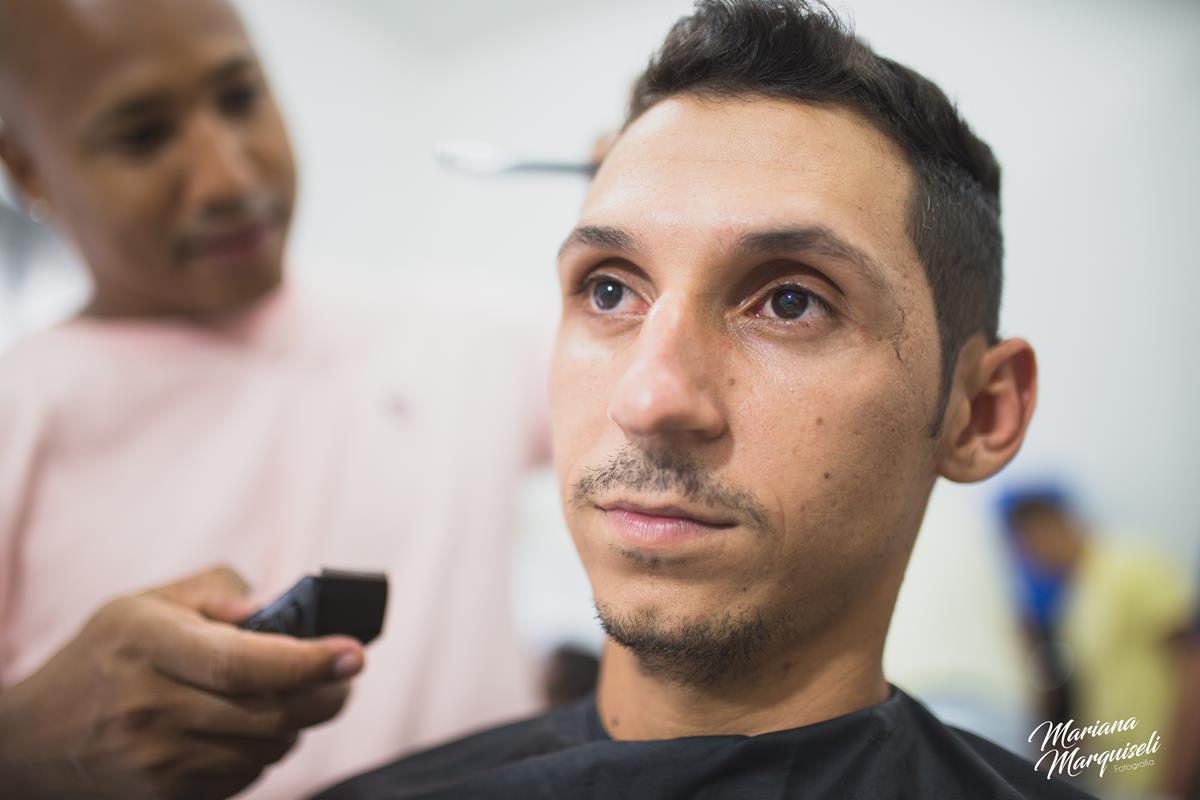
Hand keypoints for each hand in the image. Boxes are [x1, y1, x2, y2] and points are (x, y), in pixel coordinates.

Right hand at [0, 565, 364, 799]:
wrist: (31, 741)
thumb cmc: (104, 657)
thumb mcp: (146, 603)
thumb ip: (218, 592)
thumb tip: (277, 610)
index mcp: (149, 644)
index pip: (243, 662)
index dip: (307, 661)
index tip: (354, 654)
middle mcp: (150, 705)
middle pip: (268, 713)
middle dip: (324, 695)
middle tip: (344, 677)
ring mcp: (155, 760)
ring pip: (265, 749)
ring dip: (296, 725)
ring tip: (294, 699)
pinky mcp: (164, 797)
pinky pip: (243, 778)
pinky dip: (265, 753)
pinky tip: (255, 730)